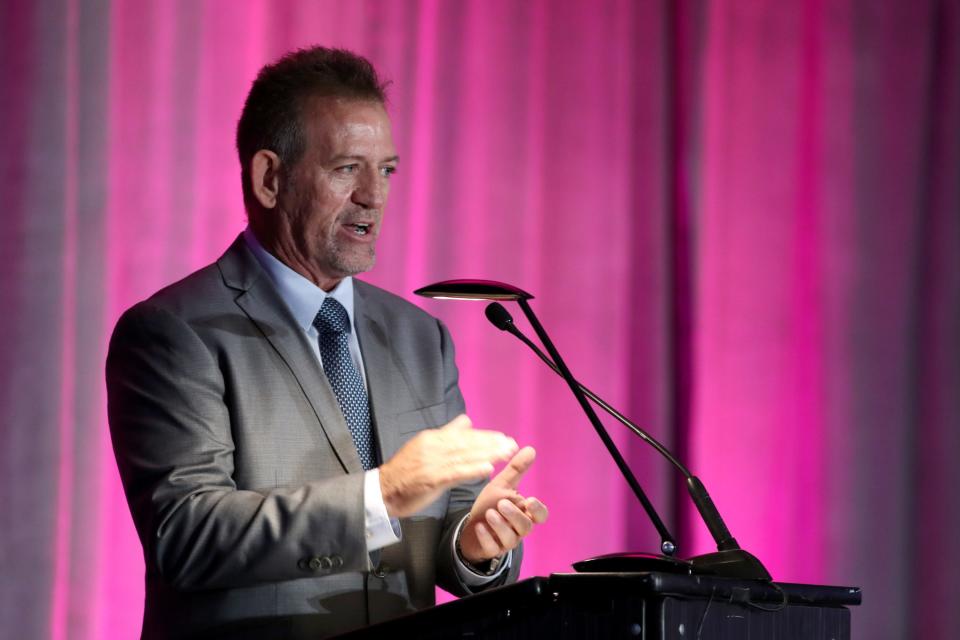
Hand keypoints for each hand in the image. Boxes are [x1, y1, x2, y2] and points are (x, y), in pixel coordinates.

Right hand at [379, 414, 517, 518]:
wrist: (383, 490)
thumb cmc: (405, 471)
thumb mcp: (424, 446)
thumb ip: (446, 433)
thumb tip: (466, 420)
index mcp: (432, 438)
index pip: (463, 434)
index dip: (484, 436)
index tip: (503, 437)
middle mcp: (434, 447)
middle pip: (468, 443)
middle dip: (491, 444)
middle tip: (511, 445)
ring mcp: (432, 463)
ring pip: (465, 456)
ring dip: (488, 454)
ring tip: (506, 454)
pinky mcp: (432, 479)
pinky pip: (456, 473)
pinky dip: (473, 470)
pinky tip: (488, 469)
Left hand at [458, 446, 548, 563]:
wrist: (470, 526)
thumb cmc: (491, 505)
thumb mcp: (502, 485)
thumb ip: (516, 470)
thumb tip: (531, 449)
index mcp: (524, 513)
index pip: (540, 515)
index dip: (538, 510)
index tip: (529, 500)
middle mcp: (518, 529)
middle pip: (526, 526)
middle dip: (515, 515)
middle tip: (502, 504)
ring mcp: (506, 541)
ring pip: (510, 538)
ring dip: (500, 525)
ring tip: (490, 513)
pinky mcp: (491, 550)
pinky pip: (492, 547)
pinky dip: (486, 537)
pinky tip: (480, 526)